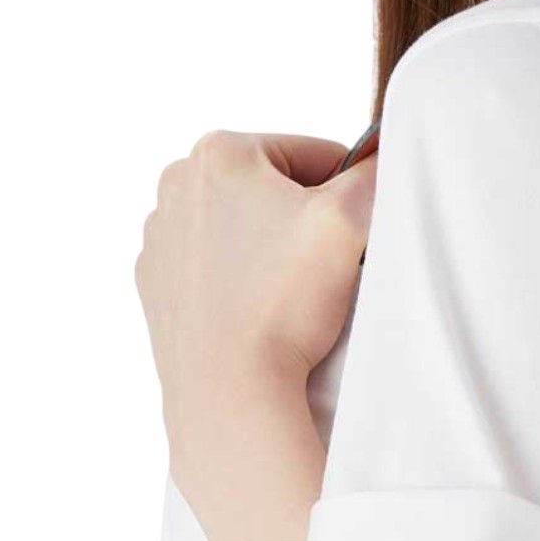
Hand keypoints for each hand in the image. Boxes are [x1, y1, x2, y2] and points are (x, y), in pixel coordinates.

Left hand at [135, 130, 378, 483]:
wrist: (230, 388)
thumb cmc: (283, 301)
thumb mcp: (351, 216)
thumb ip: (374, 173)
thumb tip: (381, 162)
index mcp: (218, 153)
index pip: (313, 152)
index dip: (349, 188)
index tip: (356, 227)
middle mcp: (176, 186)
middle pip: (275, 187)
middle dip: (307, 216)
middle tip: (327, 260)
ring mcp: (162, 238)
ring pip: (247, 225)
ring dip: (277, 246)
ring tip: (295, 288)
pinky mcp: (158, 284)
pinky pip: (219, 264)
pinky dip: (245, 276)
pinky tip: (264, 306)